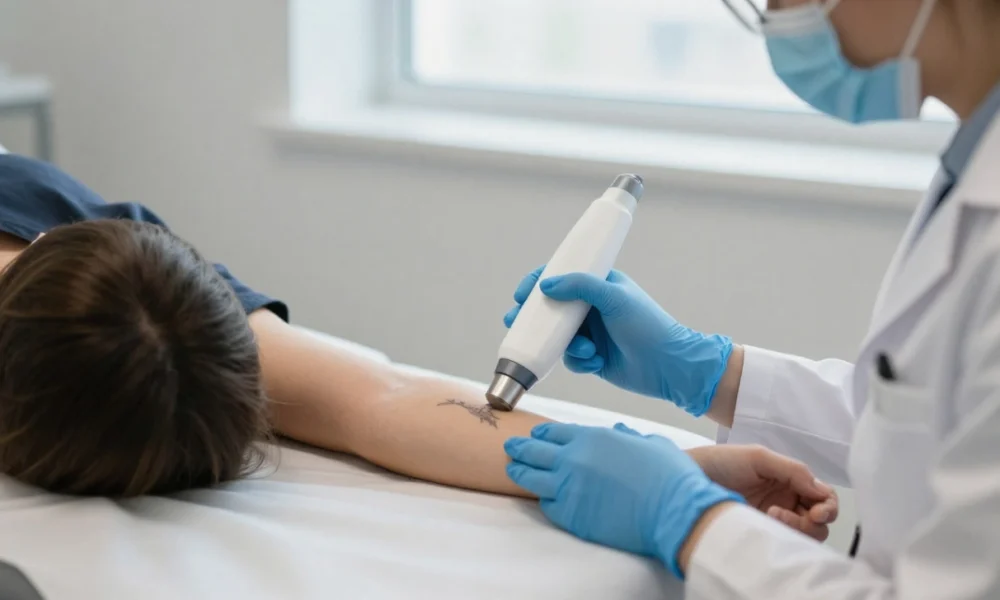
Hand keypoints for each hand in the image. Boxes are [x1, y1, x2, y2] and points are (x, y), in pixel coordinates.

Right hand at [503, 268, 731, 415]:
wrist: (669, 367)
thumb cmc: (648, 326)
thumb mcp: (615, 298)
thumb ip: (581, 286)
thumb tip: (546, 286)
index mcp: (599, 284)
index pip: (561, 275)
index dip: (538, 282)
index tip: (522, 293)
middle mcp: (592, 307)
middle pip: (551, 308)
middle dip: (533, 317)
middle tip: (514, 321)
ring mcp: (591, 333)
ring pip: (558, 337)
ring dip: (566, 345)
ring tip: (584, 350)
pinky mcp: (592, 357)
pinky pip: (570, 359)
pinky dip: (580, 361)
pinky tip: (597, 362)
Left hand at [504, 423, 741, 577]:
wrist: (673, 510)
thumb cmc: (668, 475)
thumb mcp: (650, 442)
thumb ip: (629, 436)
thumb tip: (621, 432)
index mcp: (591, 437)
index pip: (554, 431)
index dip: (542, 432)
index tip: (536, 433)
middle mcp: (573, 459)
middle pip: (534, 451)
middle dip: (520, 447)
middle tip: (511, 447)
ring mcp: (568, 488)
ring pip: (531, 478)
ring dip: (520, 472)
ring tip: (513, 470)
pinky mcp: (571, 515)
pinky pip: (548, 505)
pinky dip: (544, 499)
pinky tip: (542, 497)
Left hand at [687, 444, 837, 540]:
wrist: (689, 477)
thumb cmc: (722, 462)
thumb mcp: (758, 457)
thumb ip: (792, 470)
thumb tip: (821, 490)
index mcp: (790, 479)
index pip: (823, 496)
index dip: (828, 506)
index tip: (817, 512)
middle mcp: (787, 499)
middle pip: (820, 519)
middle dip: (813, 521)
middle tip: (787, 515)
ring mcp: (775, 517)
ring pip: (805, 533)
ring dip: (798, 528)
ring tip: (772, 515)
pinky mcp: (761, 531)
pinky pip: (784, 541)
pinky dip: (784, 537)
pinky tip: (766, 523)